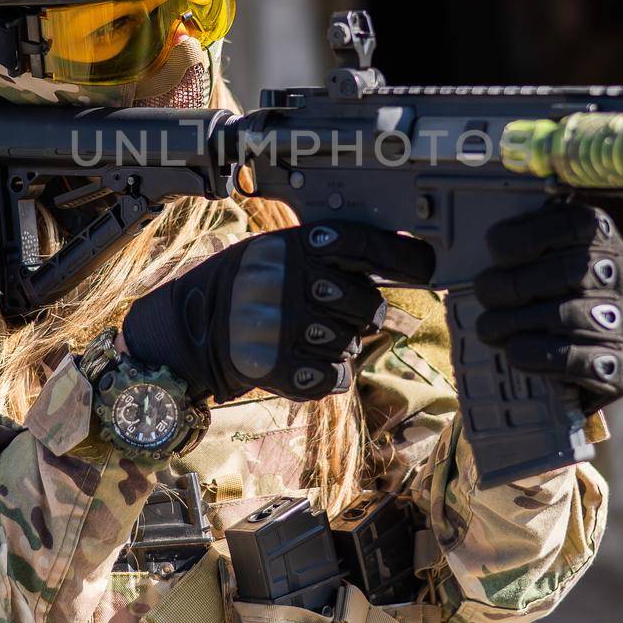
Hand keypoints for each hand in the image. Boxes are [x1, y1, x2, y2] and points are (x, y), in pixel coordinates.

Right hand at [122, 222, 434, 401]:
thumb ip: (341, 248)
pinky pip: (336, 377)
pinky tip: (297, 358)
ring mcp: (292, 328)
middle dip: (357, 315)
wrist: (194, 325)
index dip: (408, 260)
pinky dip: (323, 373)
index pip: (372, 248)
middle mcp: (300, 283)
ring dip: (334, 344)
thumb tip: (410, 245)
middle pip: (371, 309)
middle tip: (325, 309)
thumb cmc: (250, 282)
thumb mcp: (288, 247)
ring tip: (298, 332)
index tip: (428, 269)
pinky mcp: (284, 369)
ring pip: (352, 345)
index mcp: (303, 246)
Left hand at [472, 202, 622, 414]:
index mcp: (605, 244)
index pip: (581, 223)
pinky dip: (542, 355)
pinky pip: (584, 360)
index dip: (534, 232)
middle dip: (518, 281)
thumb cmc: (536, 309)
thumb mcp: (524, 269)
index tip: (493, 245)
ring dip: (520, 322)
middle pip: (575, 270)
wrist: (565, 377)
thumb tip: (434, 238)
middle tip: (482, 292)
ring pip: (575, 315)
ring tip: (488, 328)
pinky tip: (516, 353)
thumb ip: (505, 248)